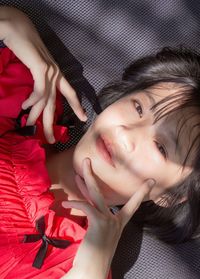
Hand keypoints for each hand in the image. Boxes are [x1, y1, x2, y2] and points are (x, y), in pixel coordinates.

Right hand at [1, 7, 86, 142]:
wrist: (17, 27)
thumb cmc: (25, 48)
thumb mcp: (36, 67)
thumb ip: (40, 82)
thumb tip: (37, 97)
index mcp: (56, 75)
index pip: (70, 93)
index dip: (77, 106)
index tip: (84, 117)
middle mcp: (56, 74)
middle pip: (55, 104)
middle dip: (52, 123)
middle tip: (52, 140)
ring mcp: (50, 71)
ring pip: (46, 101)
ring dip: (39, 116)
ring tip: (35, 129)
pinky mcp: (41, 68)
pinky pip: (39, 90)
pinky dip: (33, 100)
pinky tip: (26, 106)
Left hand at [62, 158, 154, 275]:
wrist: (91, 272)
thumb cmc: (95, 254)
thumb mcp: (99, 234)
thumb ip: (97, 219)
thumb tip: (87, 206)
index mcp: (119, 222)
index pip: (133, 205)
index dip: (141, 192)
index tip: (150, 181)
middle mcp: (115, 220)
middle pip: (104, 193)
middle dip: (94, 175)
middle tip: (87, 160)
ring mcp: (109, 221)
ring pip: (95, 195)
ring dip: (86, 181)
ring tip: (77, 172)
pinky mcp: (100, 224)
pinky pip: (86, 207)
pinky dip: (75, 204)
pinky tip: (64, 204)